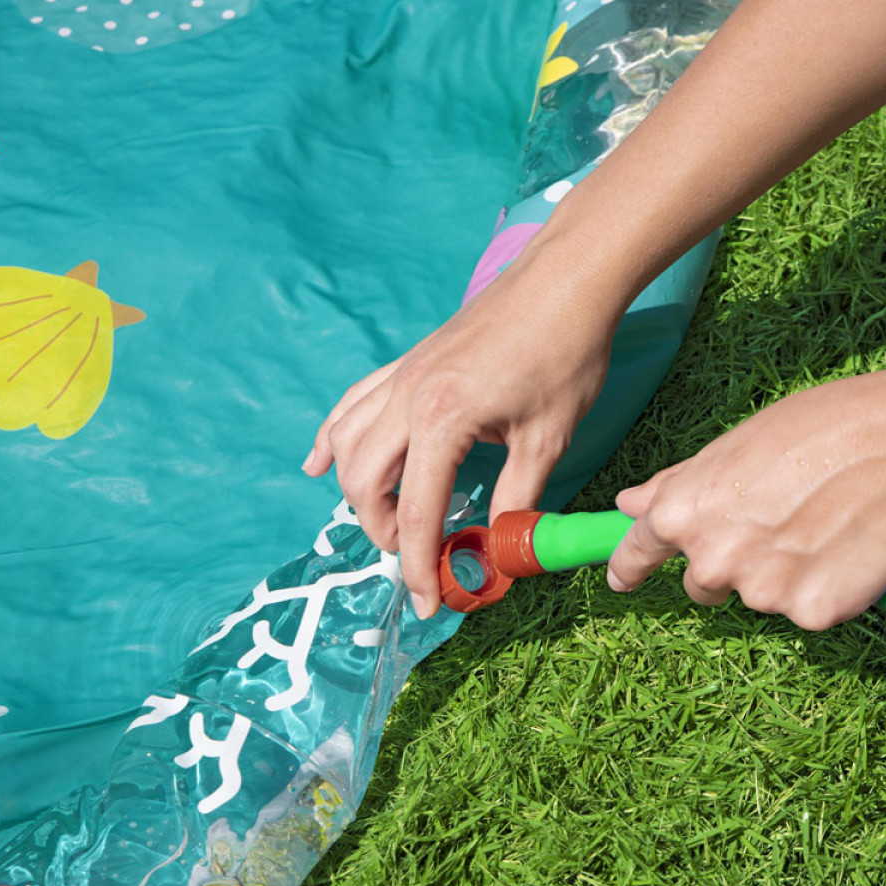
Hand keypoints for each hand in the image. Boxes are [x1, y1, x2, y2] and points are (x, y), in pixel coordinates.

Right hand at [303, 237, 621, 618]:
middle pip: (364, 483)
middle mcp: (407, 398)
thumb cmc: (564, 354)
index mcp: (442, 421)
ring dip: (357, 491)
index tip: (429, 604)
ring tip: (388, 521)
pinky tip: (321, 462)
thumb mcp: (547, 438)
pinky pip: (351, 405)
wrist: (563, 281)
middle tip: (420, 557)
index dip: (420, 566)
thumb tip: (499, 550)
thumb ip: (515, 500)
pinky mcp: (406, 363)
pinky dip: (333, 439)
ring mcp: (401, 377)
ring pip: (347, 445)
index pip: (418, 513)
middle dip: (384, 532)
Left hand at [606, 367, 885, 630]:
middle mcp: (711, 561)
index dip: (628, 567)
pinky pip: (808, 608)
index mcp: (681, 513)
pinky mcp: (810, 613)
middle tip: (776, 524)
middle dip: (729, 563)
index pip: (638, 552)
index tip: (621, 580)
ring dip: (782, 573)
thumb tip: (628, 504)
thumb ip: (676, 484)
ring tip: (821, 523)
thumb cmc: (813, 431)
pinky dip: (824, 588)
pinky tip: (846, 547)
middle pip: (704, 583)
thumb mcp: (730, 448)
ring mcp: (760, 593)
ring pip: (760, 595)